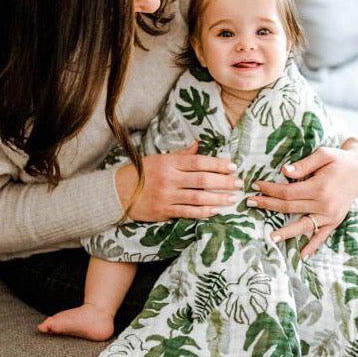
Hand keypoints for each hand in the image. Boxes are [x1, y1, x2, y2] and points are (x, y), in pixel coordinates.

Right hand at [115, 140, 242, 220]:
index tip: (232, 166)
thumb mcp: (159, 159)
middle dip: (223, 181)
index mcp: (169, 163)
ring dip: (217, 198)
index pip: (198, 162)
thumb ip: (180, 155)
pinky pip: (187, 212)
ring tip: (232, 199)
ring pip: (197, 197)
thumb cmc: (142, 173)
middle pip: (201, 179)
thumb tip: (198, 144)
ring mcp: (166, 196)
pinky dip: (203, 212)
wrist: (119, 193)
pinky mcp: (164, 211)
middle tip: (238, 183)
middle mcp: (168, 179)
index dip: (217, 164)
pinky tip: (215, 211)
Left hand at [250, 139, 357, 258]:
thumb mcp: (323, 155)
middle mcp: (324, 204)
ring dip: (285, 232)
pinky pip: (322, 236)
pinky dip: (313, 246)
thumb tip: (284, 172)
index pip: (287, 192)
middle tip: (250, 202)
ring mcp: (330, 215)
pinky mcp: (335, 220)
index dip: (270, 189)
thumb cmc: (339, 159)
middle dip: (268, 205)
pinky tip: (303, 256)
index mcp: (319, 187)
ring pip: (302, 225)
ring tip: (270, 238)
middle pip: (290, 207)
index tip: (256, 185)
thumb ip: (303, 165)